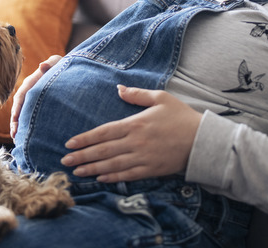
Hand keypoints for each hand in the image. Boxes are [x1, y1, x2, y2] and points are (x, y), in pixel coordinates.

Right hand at [10, 55, 62, 138]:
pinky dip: (27, 127)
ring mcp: (32, 100)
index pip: (21, 96)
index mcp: (30, 83)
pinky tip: (27, 138)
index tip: (15, 119)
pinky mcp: (37, 107)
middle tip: (15, 135)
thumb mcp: (56, 62)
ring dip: (19, 127)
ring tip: (18, 141)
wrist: (65, 70)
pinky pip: (29, 117)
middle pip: (18, 108)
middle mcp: (28, 92)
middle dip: (15, 122)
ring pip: (22, 115)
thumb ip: (50, 63)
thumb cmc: (60, 65)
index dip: (17, 108)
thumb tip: (42, 65)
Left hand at [60, 85, 201, 182]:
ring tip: (77, 172)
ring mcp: (143, 158)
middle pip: (103, 151)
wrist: (203, 141)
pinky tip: (100, 178)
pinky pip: (128, 175)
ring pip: (112, 165)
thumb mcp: (160, 98)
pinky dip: (113, 177)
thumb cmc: (181, 117)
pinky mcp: (151, 170)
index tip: (70, 143)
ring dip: (93, 169)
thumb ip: (137, 94)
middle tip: (65, 161)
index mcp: (135, 124)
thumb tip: (119, 89)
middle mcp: (136, 143)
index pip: (103, 132)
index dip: (85, 139)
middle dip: (82, 156)